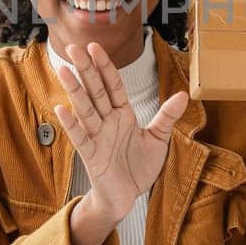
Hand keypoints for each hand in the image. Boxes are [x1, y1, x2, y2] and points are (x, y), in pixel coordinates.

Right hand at [53, 41, 189, 225]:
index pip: (112, 85)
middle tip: (73, 47)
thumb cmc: (138, 167)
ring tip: (63, 69)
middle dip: (85, 69)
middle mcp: (107, 122)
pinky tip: (61, 108)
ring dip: (74, 89)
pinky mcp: (91, 155)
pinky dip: (71, 124)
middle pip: (95, 90)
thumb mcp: (158, 139)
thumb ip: (167, 116)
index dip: (104, 66)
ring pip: (85, 109)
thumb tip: (183, 94)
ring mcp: (97, 137)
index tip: (94, 47)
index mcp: (122, 115)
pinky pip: (80, 137)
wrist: (126, 197)